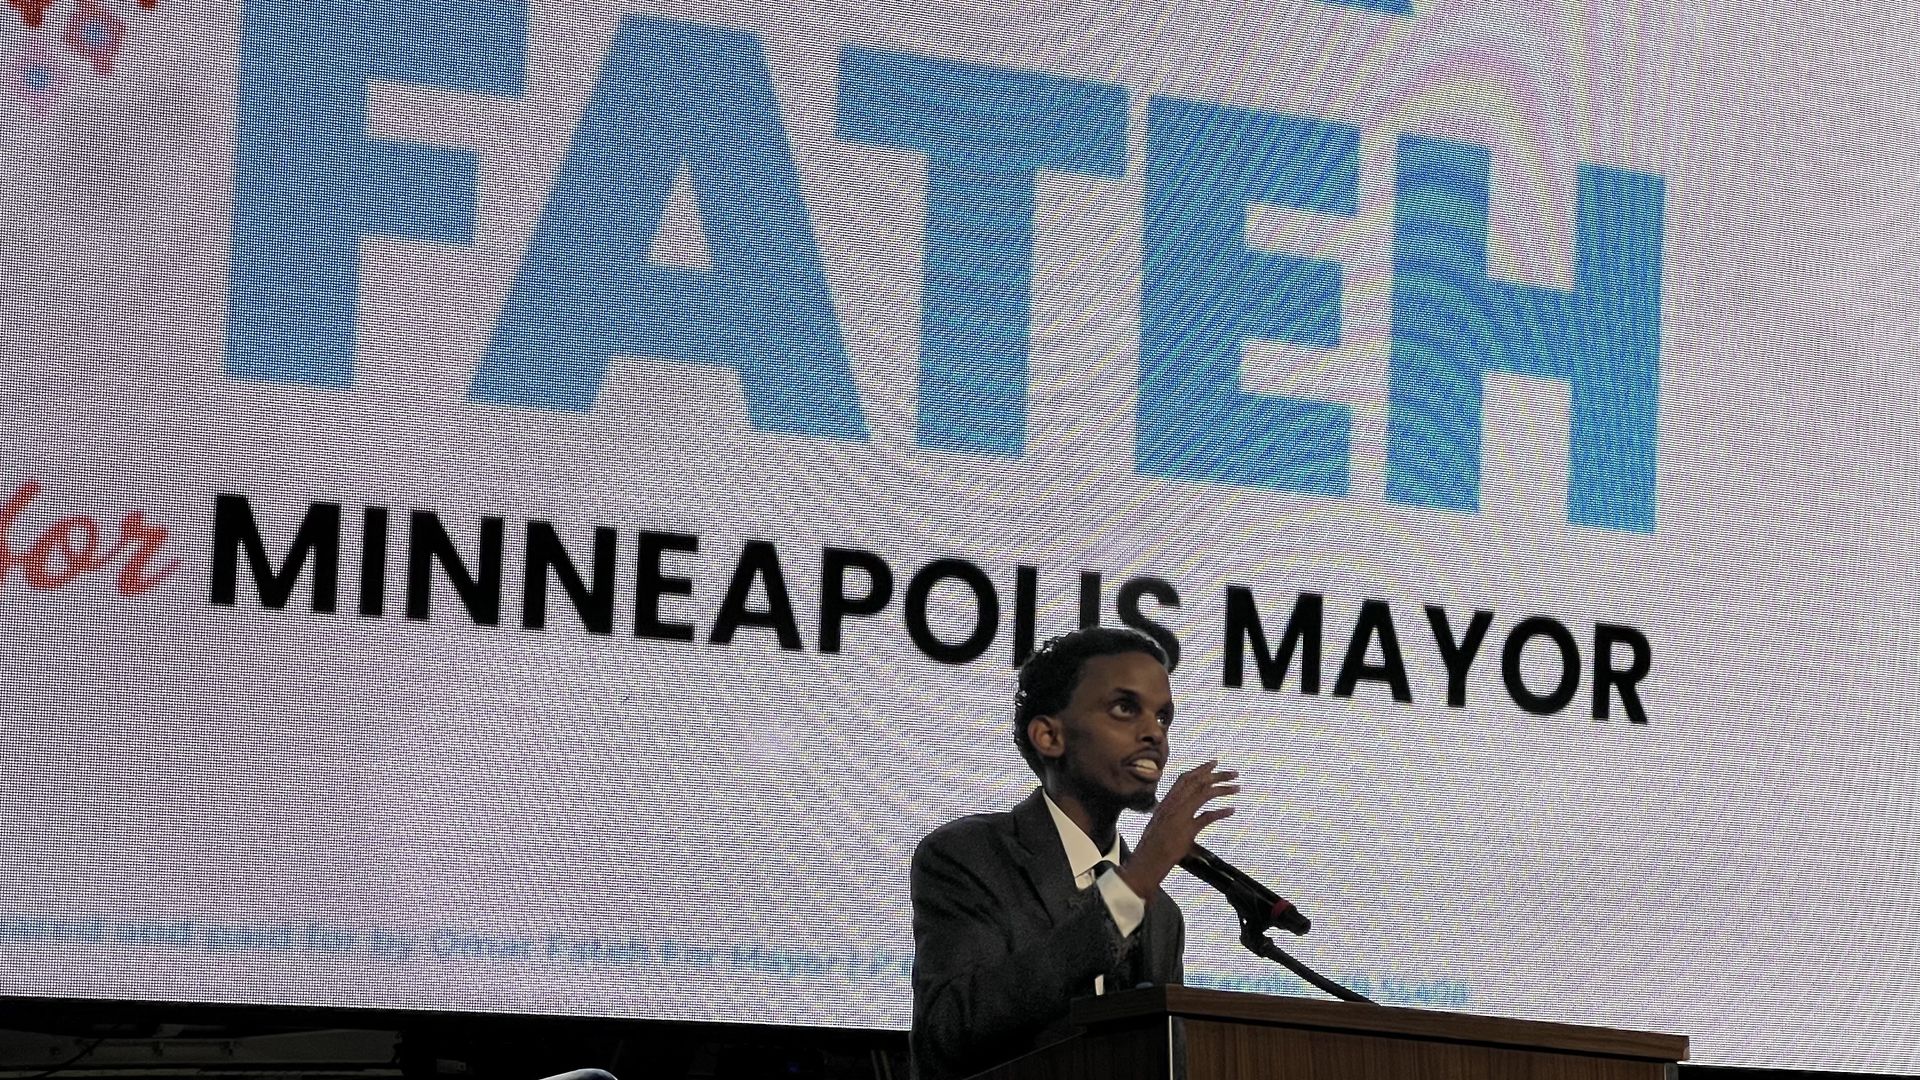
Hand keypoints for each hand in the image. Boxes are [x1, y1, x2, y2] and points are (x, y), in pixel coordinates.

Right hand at [1116, 760, 1238, 902]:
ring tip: (1237, 787)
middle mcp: (1172, 805)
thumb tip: (1183, 812)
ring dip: (1223, 789)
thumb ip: (1171, 815)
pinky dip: (1221, 812)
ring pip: (1204, 794)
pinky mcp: (1186, 830)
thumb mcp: (1160, 824)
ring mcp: (1179, 817)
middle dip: (1217, 775)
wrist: (1146, 861)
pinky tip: (1232, 810)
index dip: (1200, 769)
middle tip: (1234, 773)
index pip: (1184, 779)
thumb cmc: (1152, 846)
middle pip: (1197, 783)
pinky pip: (1207, 817)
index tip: (1214, 763)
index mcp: (1167, 802)